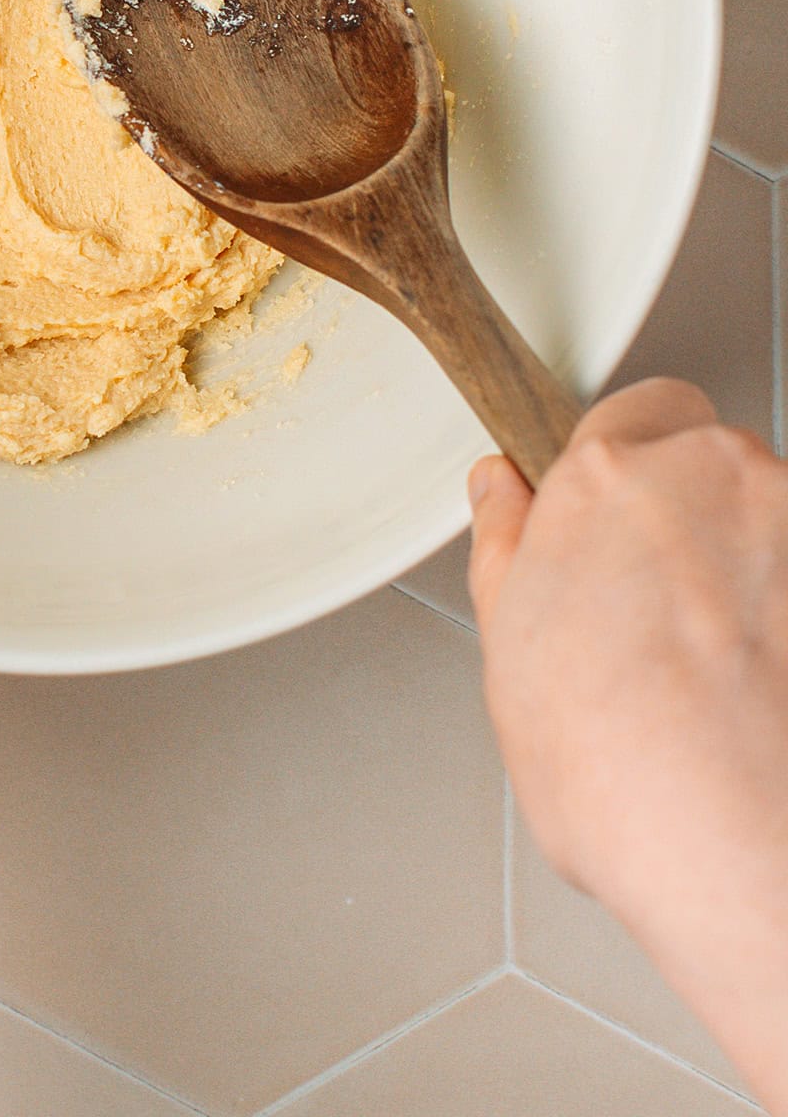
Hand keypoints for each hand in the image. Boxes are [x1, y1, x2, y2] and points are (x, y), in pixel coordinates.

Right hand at [469, 380, 787, 1111]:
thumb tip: (496, 491)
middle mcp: (708, 474)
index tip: (611, 520)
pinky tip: (762, 682)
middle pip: (706, 462)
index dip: (621, 471)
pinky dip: (784, 613)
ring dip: (748, 565)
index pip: (631, 411)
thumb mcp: (507, 648)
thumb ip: (505, 544)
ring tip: (716, 666)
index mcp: (605, 475)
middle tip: (654, 608)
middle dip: (685, 517)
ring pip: (767, 519)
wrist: (736, 844)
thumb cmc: (623, 764)